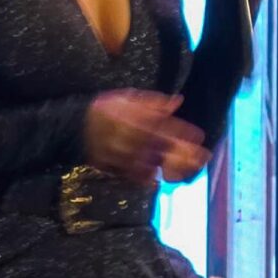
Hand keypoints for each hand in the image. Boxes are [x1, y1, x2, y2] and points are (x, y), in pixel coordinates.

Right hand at [82, 91, 206, 186]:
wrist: (73, 127)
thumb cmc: (104, 110)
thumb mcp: (126, 98)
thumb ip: (153, 102)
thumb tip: (177, 102)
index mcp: (136, 119)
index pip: (165, 126)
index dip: (184, 133)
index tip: (200, 137)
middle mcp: (132, 138)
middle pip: (164, 149)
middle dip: (186, 154)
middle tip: (204, 158)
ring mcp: (124, 155)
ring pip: (153, 165)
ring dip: (172, 169)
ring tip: (189, 171)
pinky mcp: (115, 167)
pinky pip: (135, 176)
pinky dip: (148, 179)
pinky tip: (161, 179)